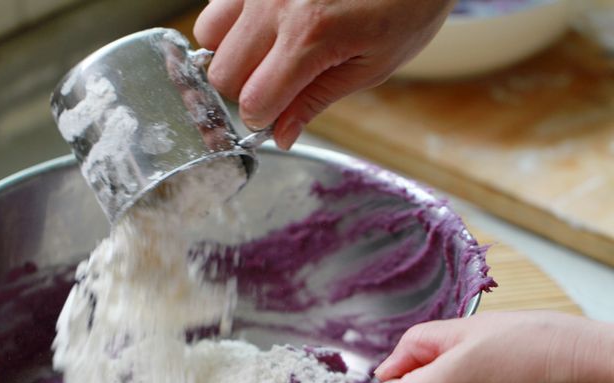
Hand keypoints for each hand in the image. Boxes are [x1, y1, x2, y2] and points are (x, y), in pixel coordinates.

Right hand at [194, 0, 455, 149]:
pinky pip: (218, 4)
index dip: (263, 120)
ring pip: (208, 36)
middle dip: (246, 90)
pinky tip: (264, 23)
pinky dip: (232, 21)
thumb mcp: (371, 66)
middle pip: (222, 74)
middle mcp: (276, 3)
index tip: (276, 116)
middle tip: (276, 84)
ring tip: (266, 50)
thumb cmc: (407, 4)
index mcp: (309, 35)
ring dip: (231, 52)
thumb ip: (316, 101)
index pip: (253, 102)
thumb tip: (281, 135)